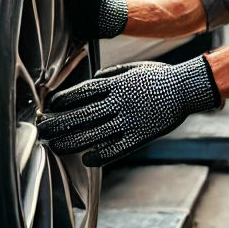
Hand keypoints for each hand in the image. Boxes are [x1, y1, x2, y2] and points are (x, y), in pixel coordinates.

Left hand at [37, 56, 220, 165]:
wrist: (187, 88)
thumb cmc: (159, 77)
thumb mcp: (134, 68)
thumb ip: (111, 74)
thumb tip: (92, 78)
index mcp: (116, 83)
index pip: (82, 92)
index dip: (63, 100)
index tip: (49, 106)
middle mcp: (119, 101)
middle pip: (82, 114)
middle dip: (58, 123)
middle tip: (41, 129)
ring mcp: (129, 119)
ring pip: (94, 133)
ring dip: (71, 141)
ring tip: (54, 146)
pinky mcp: (141, 135)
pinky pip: (117, 147)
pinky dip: (100, 154)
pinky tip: (87, 159)